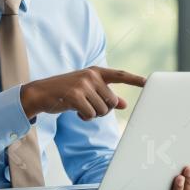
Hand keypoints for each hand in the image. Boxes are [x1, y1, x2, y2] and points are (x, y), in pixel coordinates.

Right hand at [19, 67, 145, 119]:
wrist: (41, 93)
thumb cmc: (66, 92)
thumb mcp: (86, 90)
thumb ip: (105, 95)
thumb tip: (124, 104)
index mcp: (95, 72)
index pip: (119, 75)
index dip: (135, 79)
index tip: (148, 82)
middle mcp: (91, 75)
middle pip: (111, 101)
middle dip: (103, 110)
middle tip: (89, 107)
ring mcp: (83, 84)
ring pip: (102, 110)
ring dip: (93, 114)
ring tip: (80, 107)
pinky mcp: (75, 95)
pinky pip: (90, 114)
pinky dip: (84, 117)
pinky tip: (75, 111)